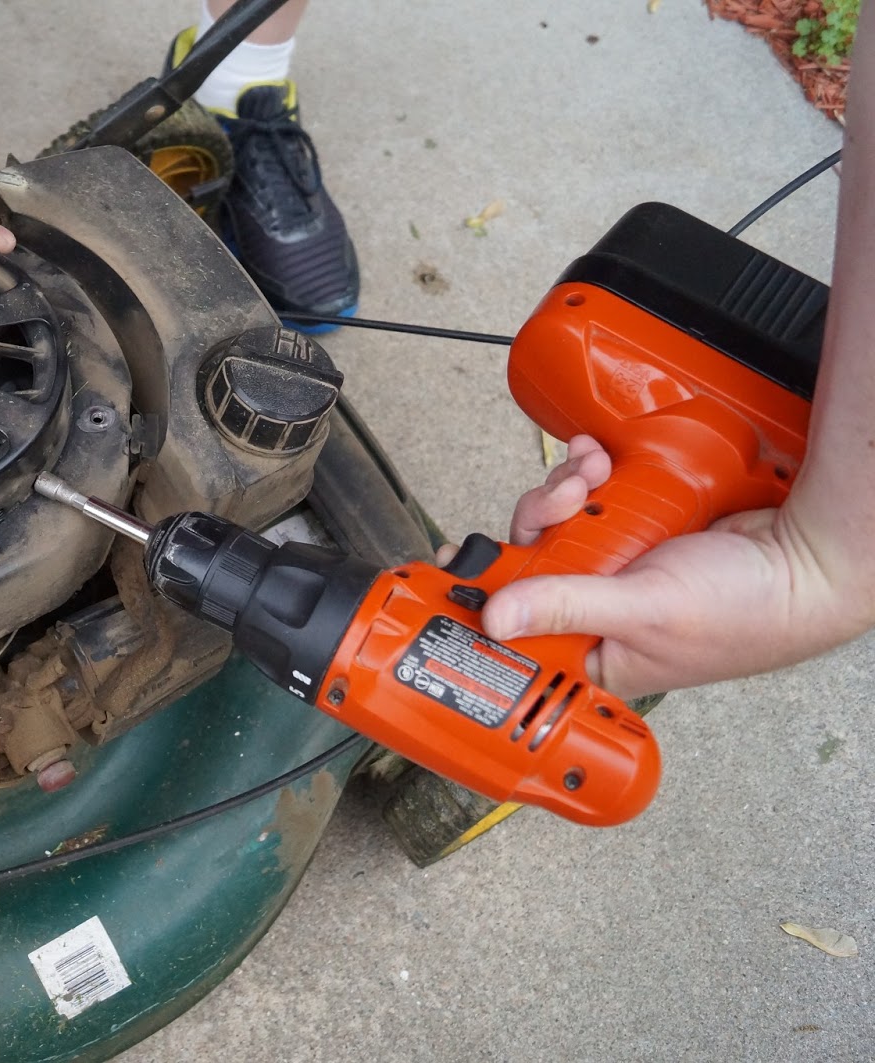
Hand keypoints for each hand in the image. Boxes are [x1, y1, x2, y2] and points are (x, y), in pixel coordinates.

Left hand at [449, 436, 869, 698]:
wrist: (811, 557)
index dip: (487, 593)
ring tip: (589, 476)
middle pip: (529, 562)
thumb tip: (496, 619)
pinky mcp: (633, 527)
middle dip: (538, 521)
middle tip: (562, 501)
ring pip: (555, 523)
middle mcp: (598, 613)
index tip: (457, 563)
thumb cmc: (749, 611)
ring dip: (563, 490)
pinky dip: (588, 475)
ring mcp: (615, 566)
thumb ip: (567, 607)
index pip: (517, 628)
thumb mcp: (644, 610)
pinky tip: (599, 461)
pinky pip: (588, 497)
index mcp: (594, 655)